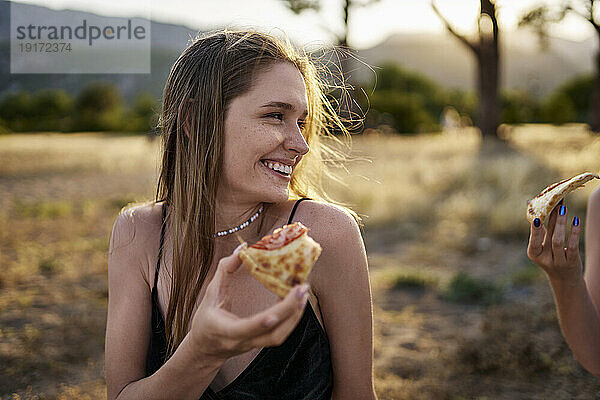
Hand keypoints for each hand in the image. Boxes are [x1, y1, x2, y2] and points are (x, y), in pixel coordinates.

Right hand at [189, 243, 308, 362]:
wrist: (206, 349)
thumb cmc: (205, 321)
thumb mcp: (210, 293)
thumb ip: (225, 270)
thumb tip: (242, 249)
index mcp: (225, 330)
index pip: (246, 328)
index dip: (261, 322)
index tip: (275, 311)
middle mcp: (243, 340)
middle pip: (272, 334)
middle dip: (289, 311)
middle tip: (301, 289)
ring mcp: (254, 344)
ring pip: (280, 336)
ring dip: (295, 315)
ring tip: (303, 294)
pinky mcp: (262, 342)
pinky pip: (281, 333)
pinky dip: (291, 317)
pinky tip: (296, 302)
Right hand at [527, 202, 582, 282]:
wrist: (564, 278)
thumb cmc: (550, 255)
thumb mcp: (541, 243)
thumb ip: (538, 226)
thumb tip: (529, 202)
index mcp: (533, 253)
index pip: (533, 240)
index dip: (535, 230)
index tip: (536, 218)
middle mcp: (544, 259)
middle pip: (548, 236)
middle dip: (552, 218)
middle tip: (556, 204)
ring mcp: (558, 262)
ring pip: (558, 241)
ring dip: (561, 223)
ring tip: (564, 209)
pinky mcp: (571, 262)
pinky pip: (572, 246)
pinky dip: (573, 232)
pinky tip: (575, 220)